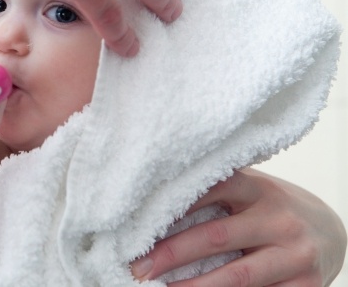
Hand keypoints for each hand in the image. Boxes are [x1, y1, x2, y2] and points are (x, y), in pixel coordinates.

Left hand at [130, 168, 346, 285]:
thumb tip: (157, 207)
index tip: (141, 222)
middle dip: (172, 254)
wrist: (332, 232)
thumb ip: (217, 195)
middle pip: (216, 236)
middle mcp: (278, 220)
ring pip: (236, 277)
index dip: (175, 205)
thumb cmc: (274, 210)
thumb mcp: (252, 192)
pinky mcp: (305, 286)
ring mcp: (295, 255)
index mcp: (259, 190)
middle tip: (139, 267)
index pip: (211, 190)